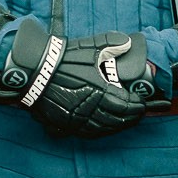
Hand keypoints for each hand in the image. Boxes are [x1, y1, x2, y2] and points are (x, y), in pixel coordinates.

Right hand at [0, 19, 151, 137]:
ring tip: (125, 121)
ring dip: (118, 126)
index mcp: (102, 92)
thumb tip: (127, 44)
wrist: (35, 69)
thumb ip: (113, 46)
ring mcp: (78, 119)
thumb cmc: (64, 58)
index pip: (127, 105)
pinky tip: (105, 128)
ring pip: (104, 129)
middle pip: (119, 120)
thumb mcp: (91, 48)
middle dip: (132, 117)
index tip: (142, 102)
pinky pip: (88, 133)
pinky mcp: (67, 123)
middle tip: (138, 113)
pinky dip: (101, 132)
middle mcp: (92, 109)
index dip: (138, 105)